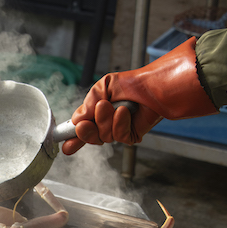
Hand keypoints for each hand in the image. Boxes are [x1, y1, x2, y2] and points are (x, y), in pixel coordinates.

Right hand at [63, 36, 217, 153]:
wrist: (161, 85)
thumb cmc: (137, 82)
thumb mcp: (106, 86)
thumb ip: (89, 103)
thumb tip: (75, 121)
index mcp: (101, 108)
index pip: (84, 125)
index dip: (74, 136)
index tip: (64, 145)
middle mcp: (110, 120)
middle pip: (90, 136)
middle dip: (86, 130)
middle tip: (86, 123)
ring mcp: (122, 128)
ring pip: (104, 137)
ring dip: (105, 122)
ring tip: (113, 108)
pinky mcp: (134, 134)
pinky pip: (120, 138)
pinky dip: (119, 125)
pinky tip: (125, 113)